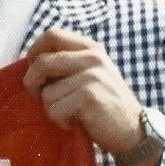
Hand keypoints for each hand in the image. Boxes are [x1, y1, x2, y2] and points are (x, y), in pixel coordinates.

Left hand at [23, 28, 143, 157]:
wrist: (132, 130)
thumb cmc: (106, 105)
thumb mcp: (92, 74)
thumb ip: (68, 64)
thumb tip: (32, 64)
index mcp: (90, 48)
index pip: (51, 35)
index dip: (34, 52)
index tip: (33, 70)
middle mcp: (92, 57)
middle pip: (41, 62)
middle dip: (32, 84)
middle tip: (42, 98)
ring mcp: (91, 76)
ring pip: (46, 92)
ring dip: (50, 109)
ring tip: (69, 113)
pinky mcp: (88, 97)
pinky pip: (54, 110)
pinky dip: (59, 120)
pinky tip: (74, 122)